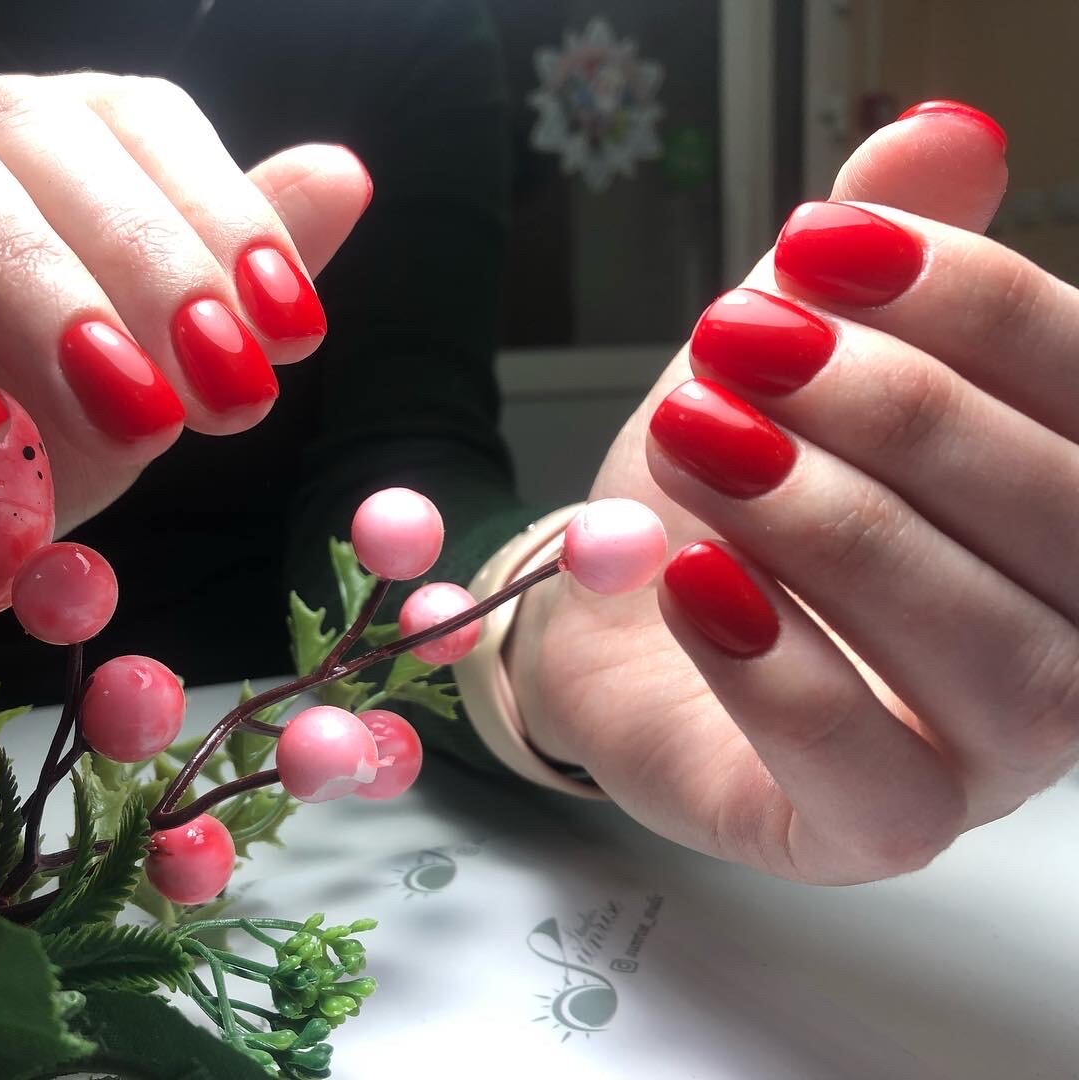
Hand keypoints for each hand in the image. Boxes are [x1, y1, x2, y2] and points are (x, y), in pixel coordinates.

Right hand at [0, 70, 367, 615]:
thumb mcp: (125, 390)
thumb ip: (217, 290)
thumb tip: (343, 176)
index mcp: (19, 146)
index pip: (129, 118)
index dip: (219, 211)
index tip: (291, 331)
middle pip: (30, 126)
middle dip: (145, 259)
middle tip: (224, 387)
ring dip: (33, 286)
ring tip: (118, 408)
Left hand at [511, 104, 1076, 883]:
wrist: (612, 610)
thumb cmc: (723, 485)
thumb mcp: (789, 349)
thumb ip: (877, 255)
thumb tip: (942, 135)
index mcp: (1070, 502)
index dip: (969, 302)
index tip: (818, 248)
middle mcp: (1069, 635)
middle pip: (1057, 519)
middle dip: (892, 412)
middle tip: (740, 348)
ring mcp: (984, 755)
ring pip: (986, 653)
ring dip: (833, 525)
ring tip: (703, 441)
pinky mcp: (869, 828)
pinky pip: (872, 780)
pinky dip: (784, 672)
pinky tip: (697, 579)